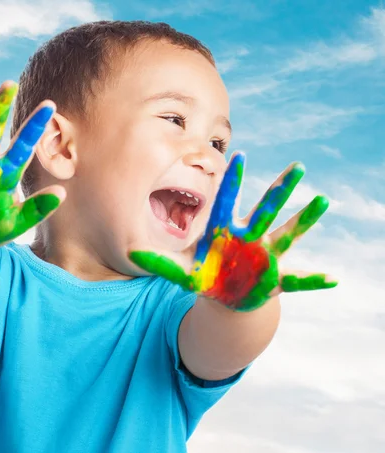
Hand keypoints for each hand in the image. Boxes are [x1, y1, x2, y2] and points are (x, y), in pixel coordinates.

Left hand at [129, 152, 336, 311]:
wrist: (226, 295)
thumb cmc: (206, 276)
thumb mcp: (182, 272)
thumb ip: (158, 263)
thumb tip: (130, 254)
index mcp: (225, 231)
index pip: (229, 201)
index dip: (234, 180)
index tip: (238, 154)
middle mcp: (248, 238)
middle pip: (266, 209)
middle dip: (280, 189)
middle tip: (299, 166)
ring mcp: (264, 255)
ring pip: (288, 233)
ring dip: (306, 219)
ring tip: (324, 201)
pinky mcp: (275, 278)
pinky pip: (297, 280)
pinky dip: (313, 280)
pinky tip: (333, 279)